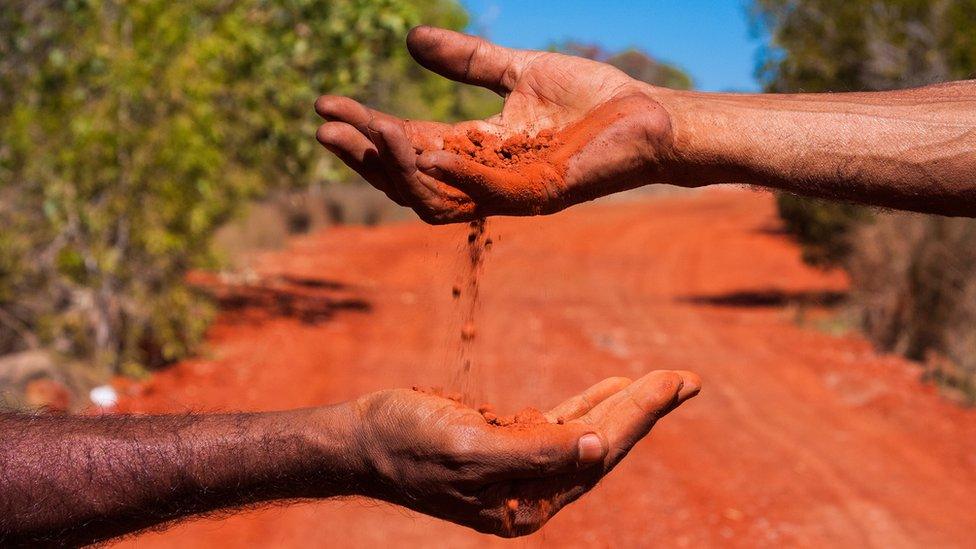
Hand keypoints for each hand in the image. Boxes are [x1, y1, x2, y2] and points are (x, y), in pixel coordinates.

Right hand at [315, 26, 677, 223]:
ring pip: (437, 196)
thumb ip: (467, 62)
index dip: (365, 129)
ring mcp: (511, 191)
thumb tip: (410, 39)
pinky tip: (423, 149)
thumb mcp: (516, 71)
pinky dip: (454, 175)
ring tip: (368, 130)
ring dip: (398, 168)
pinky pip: (487, 193)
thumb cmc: (592, 99)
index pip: (406, 146)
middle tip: (325, 128)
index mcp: (476, 150)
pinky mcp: (542, 193)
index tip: (325, 104)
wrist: (651, 115)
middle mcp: (485, 178)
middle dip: (365, 157)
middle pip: (408, 180)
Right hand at [349, 370, 700, 536]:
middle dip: (644, 410)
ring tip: (664, 382)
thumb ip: (536, 453)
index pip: (598, 454)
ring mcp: (521, 470)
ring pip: (586, 434)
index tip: (674, 382)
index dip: (639, 416)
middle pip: (602, 446)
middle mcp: (532, 492)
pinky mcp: (507, 446)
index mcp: (528, 503)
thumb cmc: (407, 443)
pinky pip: (560, 424)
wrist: (362, 438)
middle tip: (687, 379)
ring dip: (625, 406)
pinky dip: (588, 405)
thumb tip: (598, 449)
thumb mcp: (470, 449)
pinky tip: (612, 388)